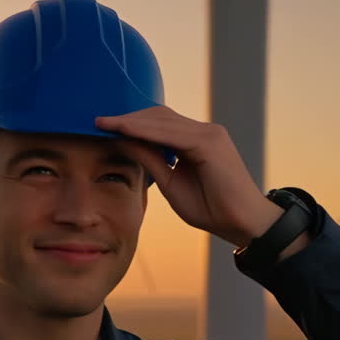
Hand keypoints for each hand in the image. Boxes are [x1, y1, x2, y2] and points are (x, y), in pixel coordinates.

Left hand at [95, 106, 282, 246]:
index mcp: (196, 140)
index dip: (130, 123)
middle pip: (158, 116)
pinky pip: (170, 132)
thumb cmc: (211, 209)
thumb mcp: (171, 183)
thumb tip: (125, 143)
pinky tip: (123, 130)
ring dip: (131, 121)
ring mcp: (209, 133)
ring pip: (162, 120)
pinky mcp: (210, 142)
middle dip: (127, 117)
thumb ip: (152, 161)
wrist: (241, 223)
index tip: (103, 126)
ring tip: (103, 123)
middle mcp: (204, 131)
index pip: (158, 124)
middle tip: (97, 120)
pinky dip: (144, 130)